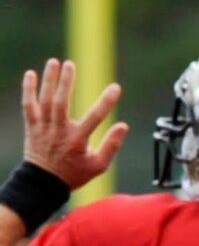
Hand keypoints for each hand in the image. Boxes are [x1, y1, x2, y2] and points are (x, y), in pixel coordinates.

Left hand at [22, 59, 127, 190]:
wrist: (43, 183)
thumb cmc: (74, 174)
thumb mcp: (99, 166)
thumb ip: (112, 145)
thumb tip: (123, 126)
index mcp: (77, 141)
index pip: (95, 118)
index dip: (106, 102)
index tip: (116, 87)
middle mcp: (59, 131)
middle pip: (61, 102)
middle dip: (66, 82)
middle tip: (70, 64)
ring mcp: (43, 128)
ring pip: (45, 100)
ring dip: (49, 80)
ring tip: (54, 62)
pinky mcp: (32, 126)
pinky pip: (28, 105)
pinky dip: (28, 90)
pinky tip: (30, 74)